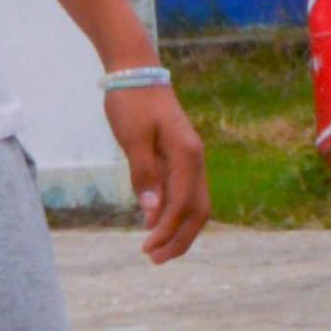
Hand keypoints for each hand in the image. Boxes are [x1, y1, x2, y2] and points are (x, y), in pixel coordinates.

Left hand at [102, 80, 209, 263]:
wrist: (136, 70)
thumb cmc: (132, 101)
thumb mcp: (133, 138)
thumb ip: (144, 174)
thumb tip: (153, 212)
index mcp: (187, 154)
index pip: (182, 205)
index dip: (167, 231)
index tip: (145, 249)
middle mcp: (195, 158)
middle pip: (198, 210)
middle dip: (180, 239)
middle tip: (155, 260)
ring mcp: (190, 157)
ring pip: (194, 202)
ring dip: (178, 228)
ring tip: (154, 250)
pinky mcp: (180, 156)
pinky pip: (184, 191)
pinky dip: (173, 211)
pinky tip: (152, 222)